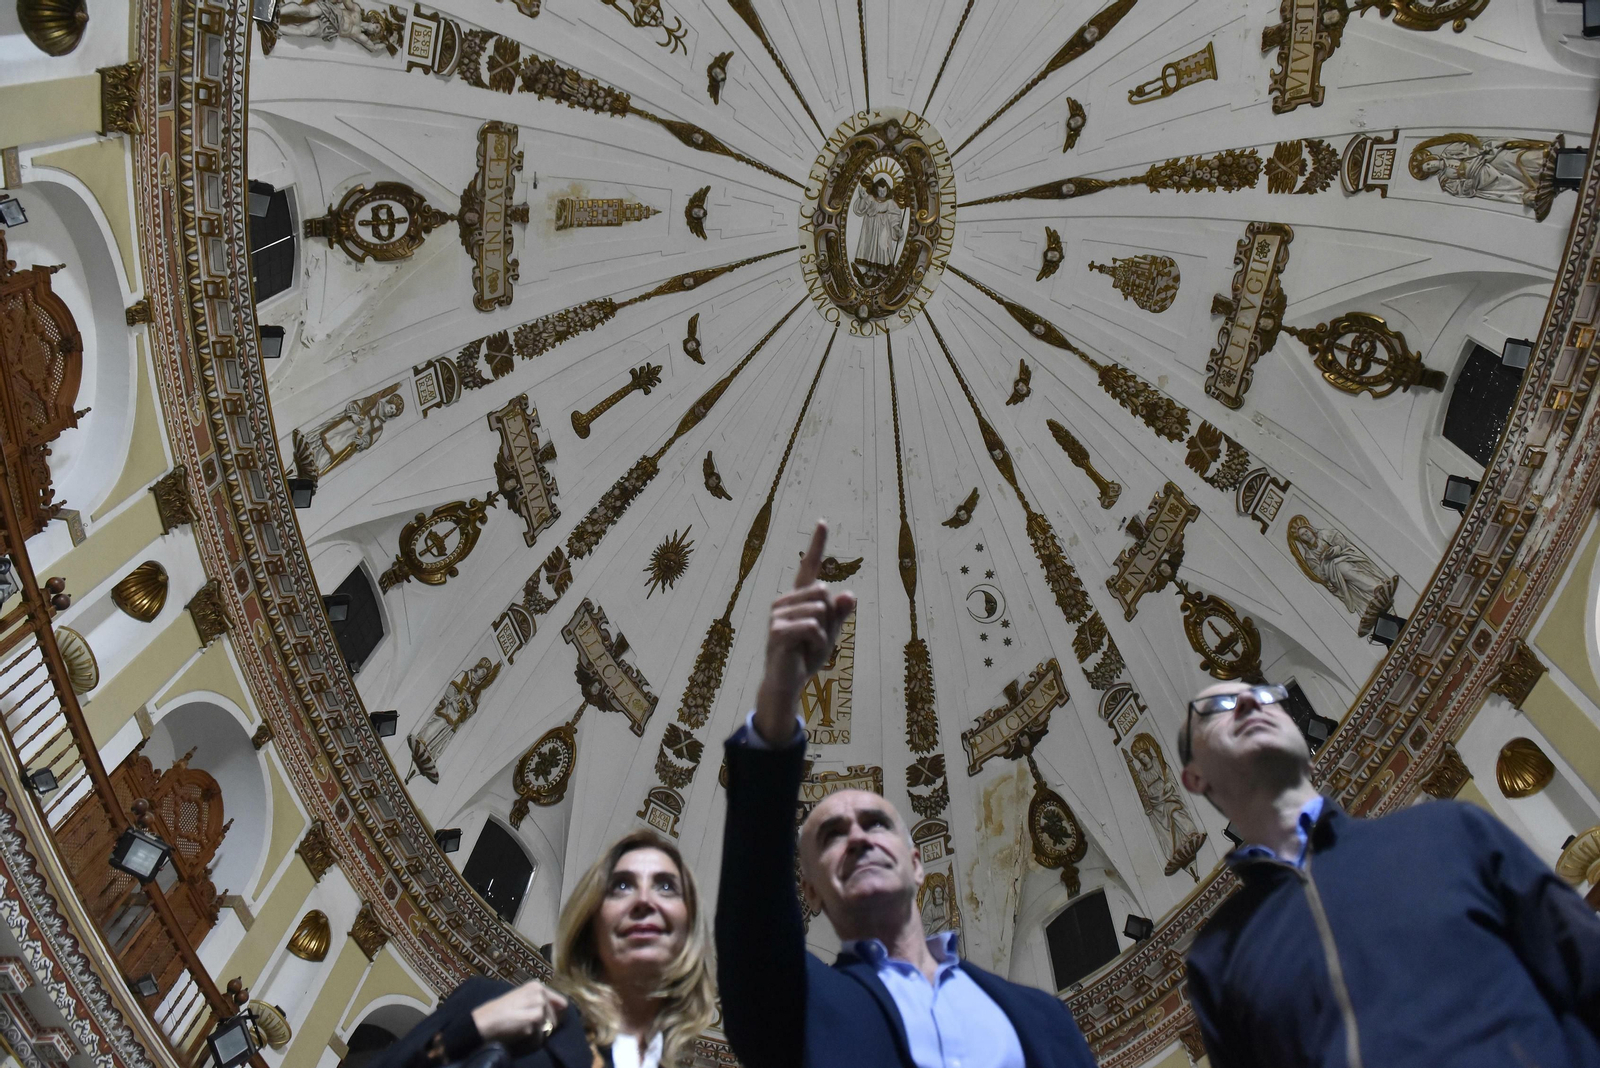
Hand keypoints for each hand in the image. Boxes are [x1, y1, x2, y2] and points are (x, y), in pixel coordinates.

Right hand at [470, 980, 567, 1045]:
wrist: (485, 1021)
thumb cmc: (500, 1010)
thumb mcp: (521, 998)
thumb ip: (539, 1001)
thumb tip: (558, 1011)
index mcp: (537, 986)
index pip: (561, 1003)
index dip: (557, 1014)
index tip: (547, 1021)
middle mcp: (540, 994)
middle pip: (556, 1018)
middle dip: (546, 1025)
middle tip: (529, 1026)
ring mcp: (538, 1007)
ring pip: (549, 1028)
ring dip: (538, 1032)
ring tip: (522, 1028)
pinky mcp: (534, 1021)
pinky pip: (540, 1037)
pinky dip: (532, 1040)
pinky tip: (519, 1033)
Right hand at [753, 521, 855, 744]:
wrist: (788, 681)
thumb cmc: (806, 655)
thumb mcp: (830, 633)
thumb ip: (839, 614)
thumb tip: (850, 593)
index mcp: (799, 598)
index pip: (810, 567)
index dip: (817, 544)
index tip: (823, 522)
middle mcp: (785, 601)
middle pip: (824, 593)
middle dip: (829, 619)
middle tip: (814, 638)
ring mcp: (778, 614)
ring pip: (819, 611)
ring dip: (823, 635)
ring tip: (807, 647)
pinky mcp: (777, 631)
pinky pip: (812, 627)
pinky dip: (817, 642)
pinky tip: (803, 652)